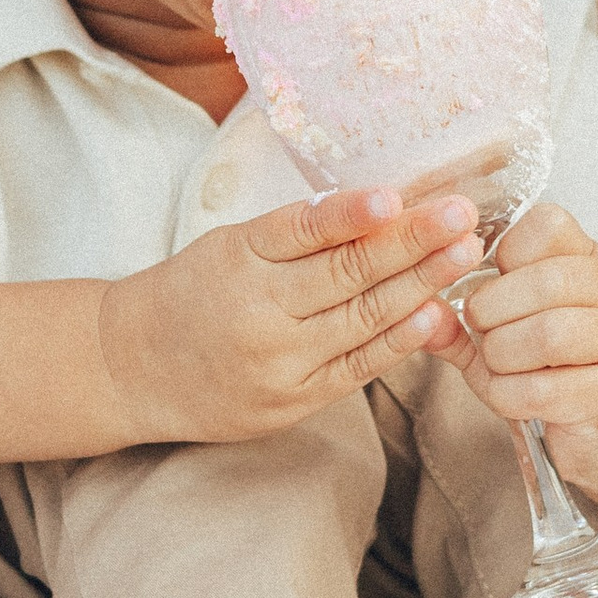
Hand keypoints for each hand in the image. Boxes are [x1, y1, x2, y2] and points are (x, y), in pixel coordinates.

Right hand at [99, 187, 483, 445]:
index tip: (397, 197)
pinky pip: (357, 367)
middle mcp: (259, 313)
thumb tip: (377, 208)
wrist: (135, 368)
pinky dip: (398, 341)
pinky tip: (434, 315)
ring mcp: (279, 363)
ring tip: (462, 255)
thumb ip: (297, 232)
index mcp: (240, 260)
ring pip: (362, 319)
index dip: (353, 215)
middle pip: (346, 275)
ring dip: (420, 285)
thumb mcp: (230, 245)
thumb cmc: (192, 294)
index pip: (305, 231)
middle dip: (412, 243)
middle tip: (461, 215)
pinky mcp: (294, 401)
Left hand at [426, 198, 597, 495]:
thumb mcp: (505, 330)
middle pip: (548, 281)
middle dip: (493, 309)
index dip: (506, 252)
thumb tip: (417, 307)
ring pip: (551, 334)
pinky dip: (509, 395)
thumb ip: (460, 318)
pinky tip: (510, 395)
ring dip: (502, 353)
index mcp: (591, 259)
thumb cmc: (552, 369)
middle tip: (479, 328)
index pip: (549, 224)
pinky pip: (546, 391)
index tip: (492, 280)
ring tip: (496, 362)